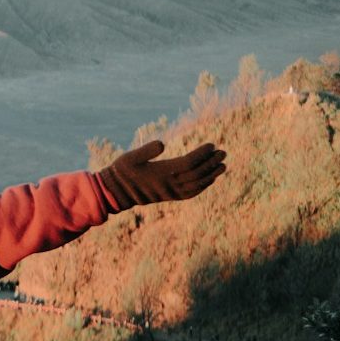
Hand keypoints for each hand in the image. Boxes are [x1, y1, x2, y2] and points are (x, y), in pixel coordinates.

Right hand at [96, 140, 226, 210]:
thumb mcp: (130, 157)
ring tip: (223, 165)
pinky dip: (203, 186)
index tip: (212, 145)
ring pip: (197, 185)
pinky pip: (191, 193)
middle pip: (197, 174)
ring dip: (211, 175)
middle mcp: (169, 184)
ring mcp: (171, 192)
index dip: (201, 154)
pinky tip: (210, 179)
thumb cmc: (122, 171)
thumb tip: (162, 143)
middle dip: (211, 163)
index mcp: (161, 173)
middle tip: (223, 152)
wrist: (117, 192)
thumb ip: (146, 150)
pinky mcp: (170, 197)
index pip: (188, 163)